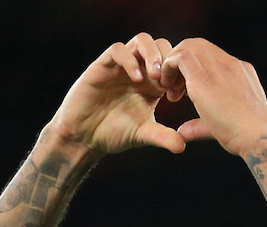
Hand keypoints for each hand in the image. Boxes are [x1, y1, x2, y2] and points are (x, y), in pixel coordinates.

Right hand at [47, 33, 185, 154]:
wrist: (84, 137)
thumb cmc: (113, 134)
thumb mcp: (143, 135)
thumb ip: (162, 137)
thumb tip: (182, 147)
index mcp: (152, 83)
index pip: (173, 63)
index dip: (180, 73)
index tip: (180, 93)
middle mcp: (139, 70)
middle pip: (161, 45)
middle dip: (169, 60)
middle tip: (169, 83)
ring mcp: (121, 66)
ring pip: (142, 40)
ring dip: (152, 54)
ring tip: (156, 76)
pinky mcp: (102, 66)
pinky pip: (118, 49)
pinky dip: (130, 60)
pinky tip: (136, 79)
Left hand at [159, 39, 266, 157]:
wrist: (257, 137)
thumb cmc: (244, 137)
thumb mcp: (221, 125)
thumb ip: (199, 125)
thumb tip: (182, 132)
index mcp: (240, 72)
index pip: (211, 56)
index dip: (193, 70)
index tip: (184, 92)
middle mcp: (230, 64)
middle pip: (198, 45)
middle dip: (180, 62)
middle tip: (173, 87)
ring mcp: (219, 67)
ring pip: (188, 46)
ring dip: (173, 65)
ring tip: (168, 88)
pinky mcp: (204, 77)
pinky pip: (180, 57)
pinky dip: (168, 67)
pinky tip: (166, 87)